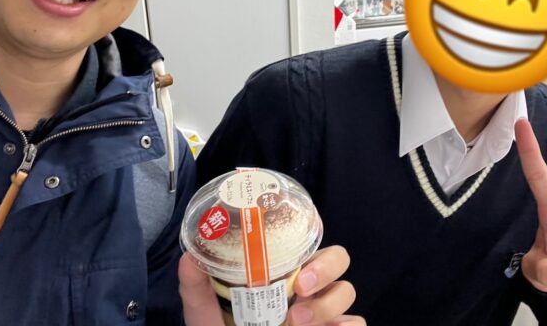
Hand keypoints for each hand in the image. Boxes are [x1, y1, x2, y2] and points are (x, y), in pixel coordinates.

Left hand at [179, 246, 363, 325]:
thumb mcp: (205, 315)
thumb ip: (197, 289)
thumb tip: (188, 257)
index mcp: (282, 271)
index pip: (308, 240)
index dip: (313, 231)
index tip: (299, 239)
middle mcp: (308, 287)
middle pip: (338, 259)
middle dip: (326, 268)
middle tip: (302, 284)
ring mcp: (325, 313)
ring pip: (348, 291)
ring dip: (328, 304)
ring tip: (297, 321)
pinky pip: (358, 325)